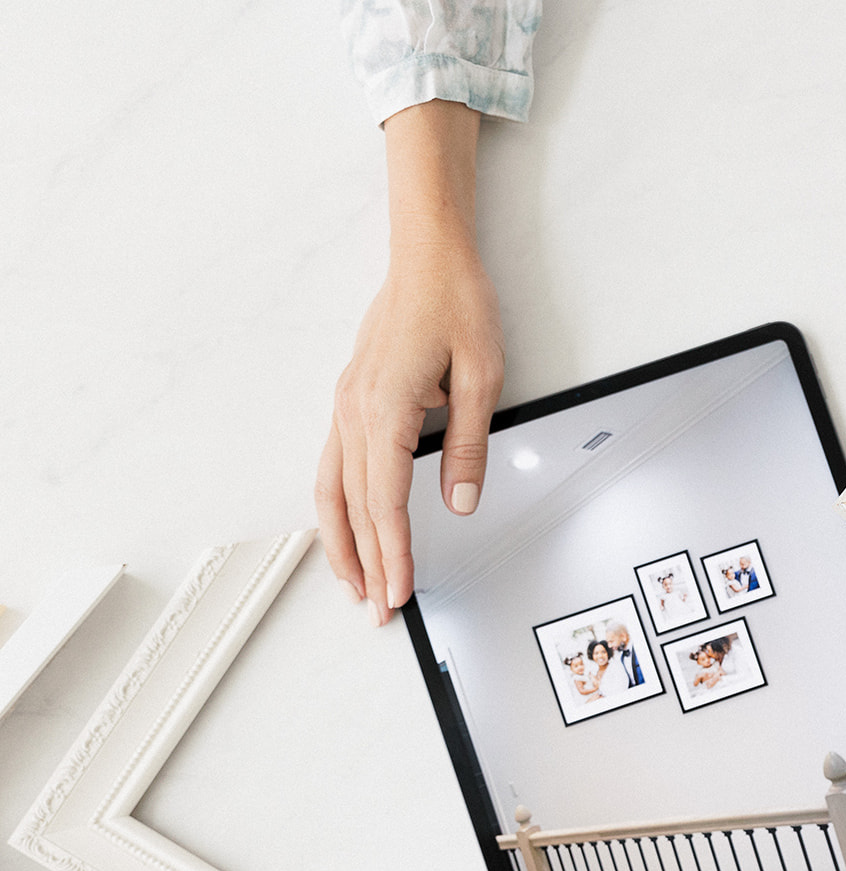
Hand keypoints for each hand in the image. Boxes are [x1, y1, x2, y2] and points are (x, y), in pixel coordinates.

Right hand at [314, 99, 498, 624]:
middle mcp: (354, 409)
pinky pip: (333, 465)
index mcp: (385, 407)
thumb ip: (469, 444)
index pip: (384, 501)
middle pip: (353, 505)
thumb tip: (461, 501)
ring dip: (341, 542)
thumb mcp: (482, 376)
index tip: (400, 591)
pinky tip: (345, 527)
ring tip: (354, 583)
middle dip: (366, 563)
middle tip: (379, 609)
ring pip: (331, 489)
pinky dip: (336, 506)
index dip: (392, 554)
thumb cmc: (456, 302)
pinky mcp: (351, 398)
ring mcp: (346, 403)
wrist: (429, 253)